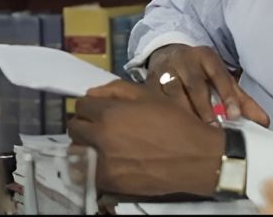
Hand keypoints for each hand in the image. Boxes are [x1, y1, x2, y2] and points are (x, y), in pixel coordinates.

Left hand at [68, 81, 224, 196]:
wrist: (197, 157)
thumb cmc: (174, 122)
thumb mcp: (148, 95)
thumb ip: (115, 89)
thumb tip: (91, 93)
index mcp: (109, 113)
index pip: (80, 106)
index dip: (89, 106)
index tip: (98, 110)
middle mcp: (101, 137)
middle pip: (74, 128)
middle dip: (84, 124)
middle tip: (98, 126)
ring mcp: (104, 162)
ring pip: (77, 150)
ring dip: (84, 144)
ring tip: (100, 144)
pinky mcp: (111, 182)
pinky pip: (87, 172)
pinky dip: (91, 166)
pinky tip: (105, 161)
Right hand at [148, 44, 269, 125]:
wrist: (168, 53)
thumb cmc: (200, 72)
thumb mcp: (221, 79)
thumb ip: (241, 99)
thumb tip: (263, 122)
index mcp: (207, 57)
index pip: (219, 75)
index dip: (227, 96)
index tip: (234, 116)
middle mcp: (185, 60)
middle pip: (195, 85)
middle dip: (204, 108)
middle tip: (213, 129)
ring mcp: (165, 68)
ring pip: (173, 92)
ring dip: (183, 113)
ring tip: (192, 133)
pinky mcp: (150, 80)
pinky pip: (155, 98)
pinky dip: (163, 113)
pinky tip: (170, 127)